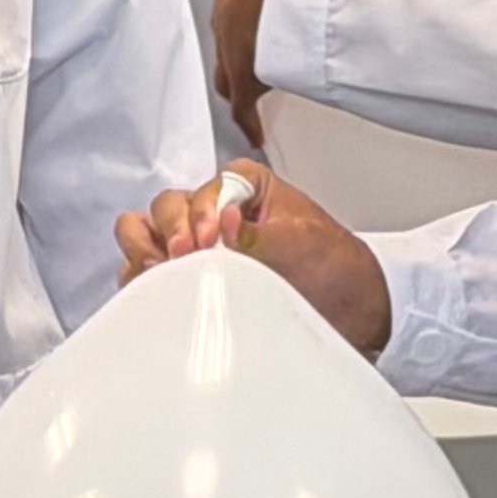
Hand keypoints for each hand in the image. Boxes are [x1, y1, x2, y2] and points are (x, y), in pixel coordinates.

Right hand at [112, 158, 389, 358]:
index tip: (209, 242)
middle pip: (165, 208)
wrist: (352, 311)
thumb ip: (258, 235)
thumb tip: (224, 222)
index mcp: (241, 186)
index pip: (201, 191)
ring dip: (147, 252)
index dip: (199, 215)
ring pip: (145, 235)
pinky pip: (148, 274)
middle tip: (184, 259)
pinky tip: (155, 294)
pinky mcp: (189, 281)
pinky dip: (144, 281)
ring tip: (160, 275)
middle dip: (170, 232)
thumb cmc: (334, 265)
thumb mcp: (301, 242)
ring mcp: (198, 247)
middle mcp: (213, 211)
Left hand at [211, 0, 324, 127]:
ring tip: (265, 93)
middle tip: (264, 56)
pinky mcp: (248, 82)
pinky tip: (261, 133)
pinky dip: (253, 121)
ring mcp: (234, 54)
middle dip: (243, 47)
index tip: (261, 12)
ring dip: (245, 83)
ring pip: (234, 74)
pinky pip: (247, 108)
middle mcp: (225, 21)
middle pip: (229, 39)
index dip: (246, 6)